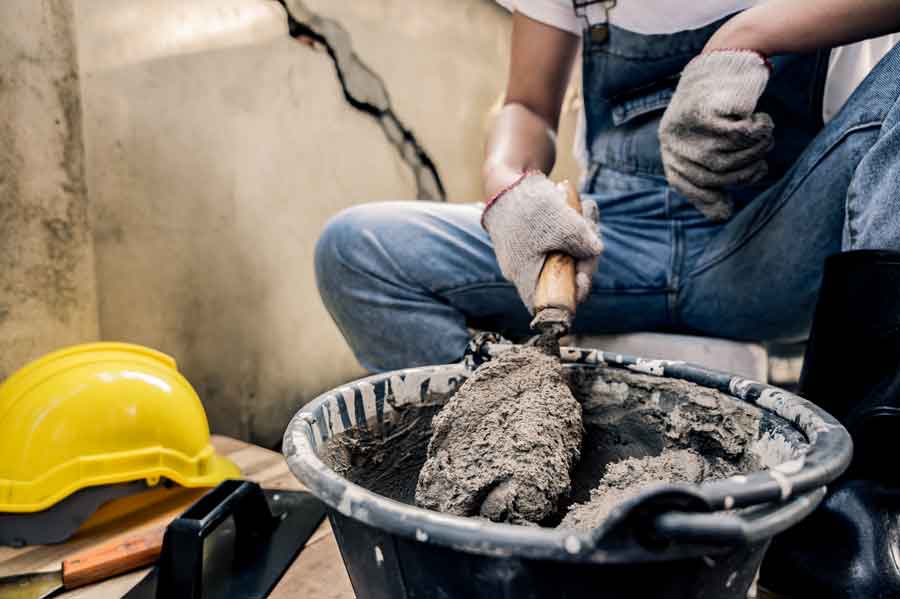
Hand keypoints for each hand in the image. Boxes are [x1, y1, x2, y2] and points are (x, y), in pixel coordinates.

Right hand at [482, 172, 602, 312]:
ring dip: (582, 233)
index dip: (574, 292)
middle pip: (565, 275)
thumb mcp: (561, 224)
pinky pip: (559, 240)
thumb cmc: (529, 206)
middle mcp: (526, 271)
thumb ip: (582, 241)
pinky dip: (572, 226)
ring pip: (565, 255)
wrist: (505, 182)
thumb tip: (596, 251)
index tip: (586, 276)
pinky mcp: (534, 240)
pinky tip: (579, 206)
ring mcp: (530, 255)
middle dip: (585, 253)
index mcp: (526, 276)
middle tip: (592, 226)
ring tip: (587, 208)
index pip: (553, 301)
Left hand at [659, 50, 773, 220]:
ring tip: (765, 138)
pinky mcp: (705, 111)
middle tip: (762, 165)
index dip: (706, 199)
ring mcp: (685, 125)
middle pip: (712, 174)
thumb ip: (712, 173)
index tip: (728, 207)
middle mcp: (672, 138)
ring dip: (755, 151)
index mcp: (670, 148)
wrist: (729, 58)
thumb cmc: (724, 108)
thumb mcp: (712, 141)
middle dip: (744, 174)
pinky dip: (758, 132)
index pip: (683, 184)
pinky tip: (762, 121)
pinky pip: (738, 136)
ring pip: (727, 157)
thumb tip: (721, 215)